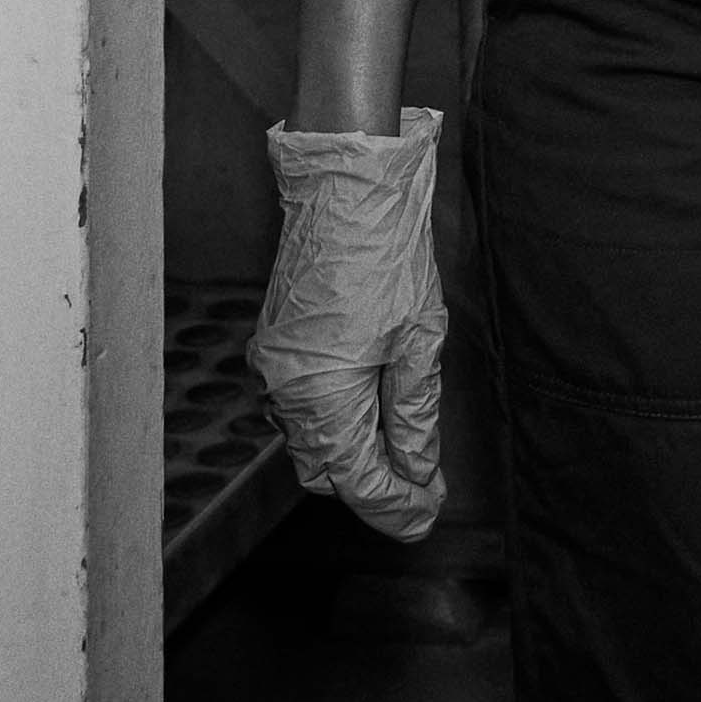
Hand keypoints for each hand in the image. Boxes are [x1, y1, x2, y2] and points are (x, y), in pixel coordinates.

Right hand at [256, 110, 451, 538]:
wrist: (345, 187)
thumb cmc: (387, 256)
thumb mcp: (420, 340)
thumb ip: (415, 416)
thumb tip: (418, 473)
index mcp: (322, 396)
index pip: (357, 479)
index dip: (395, 505)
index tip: (427, 514)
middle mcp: (285, 390)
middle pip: (326, 470)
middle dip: (371, 487)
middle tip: (422, 490)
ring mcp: (272, 367)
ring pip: (309, 440)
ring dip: (351, 456)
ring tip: (405, 452)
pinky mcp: (274, 345)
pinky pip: (299, 407)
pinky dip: (333, 421)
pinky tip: (372, 409)